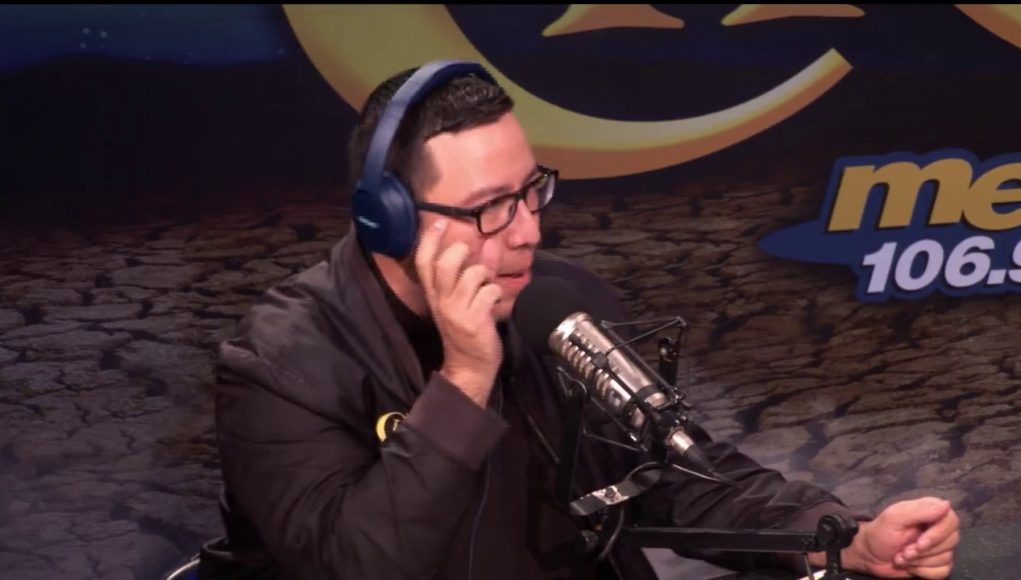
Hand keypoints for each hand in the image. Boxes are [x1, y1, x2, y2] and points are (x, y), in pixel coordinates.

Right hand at [415, 218, 503, 406]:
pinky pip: (490, 292)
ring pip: (472, 275)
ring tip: (487, 285)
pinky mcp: (473, 321)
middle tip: (471, 256)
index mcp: (434, 295)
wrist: (469, 367)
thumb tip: (489, 244)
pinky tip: (495, 303)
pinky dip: (497, 292)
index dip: (429, 240)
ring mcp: (456, 311)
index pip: (423, 262)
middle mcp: (441, 301)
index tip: (440, 221)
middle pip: (444, 263)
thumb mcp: (464, 300)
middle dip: (461, 252)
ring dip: (486, 274)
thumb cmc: (468, 330)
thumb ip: (475, 272)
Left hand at [842, 497, 958, 578]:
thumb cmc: (880, 533)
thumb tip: (946, 504)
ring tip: (902, 556)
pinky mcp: (937, 563)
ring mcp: (939, 547)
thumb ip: (920, 511)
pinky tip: (910, 566)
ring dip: (920, 562)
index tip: (920, 543)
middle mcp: (938, 528)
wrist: (870, 555)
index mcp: (930, 511)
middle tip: (905, 551)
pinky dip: (924, 572)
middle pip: (951, 542)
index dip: (937, 535)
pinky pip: (943, 571)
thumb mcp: (894, 518)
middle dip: (924, 551)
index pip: (951, 521)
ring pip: (946, 558)